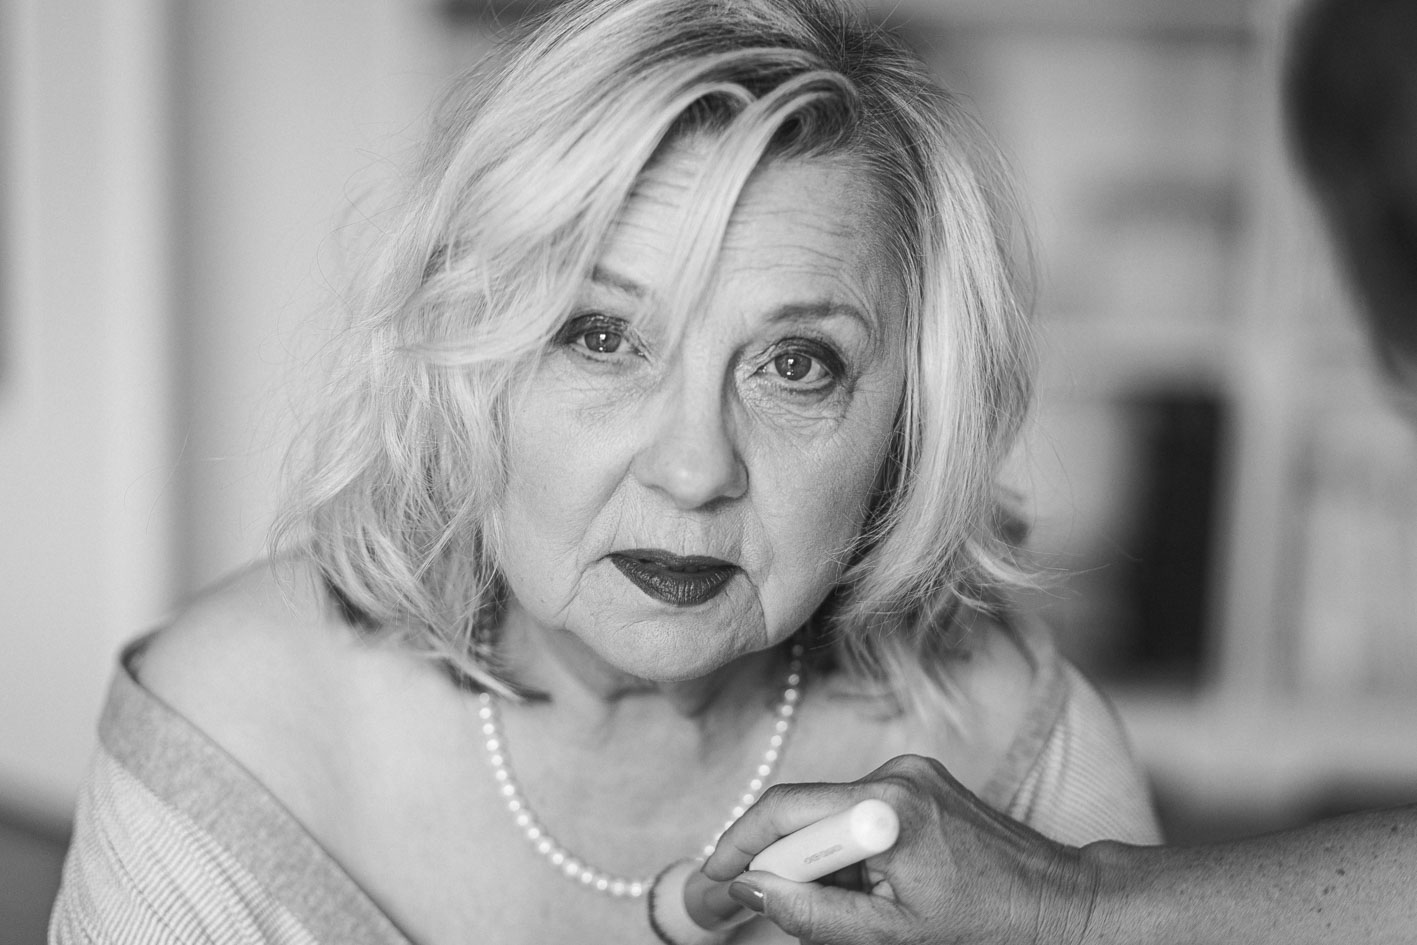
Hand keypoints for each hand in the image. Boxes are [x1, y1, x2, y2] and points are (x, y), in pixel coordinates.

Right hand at [702, 754, 1099, 944]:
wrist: (1062, 902)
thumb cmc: (986, 924)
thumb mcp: (893, 934)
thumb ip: (815, 913)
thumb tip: (754, 890)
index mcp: (888, 808)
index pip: (786, 811)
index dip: (741, 843)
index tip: (716, 875)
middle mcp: (896, 775)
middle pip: (803, 807)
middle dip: (775, 856)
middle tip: (754, 897)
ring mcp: (910, 772)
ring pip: (829, 811)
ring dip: (815, 856)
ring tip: (838, 904)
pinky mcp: (921, 778)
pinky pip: (858, 809)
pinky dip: (845, 847)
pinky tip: (865, 886)